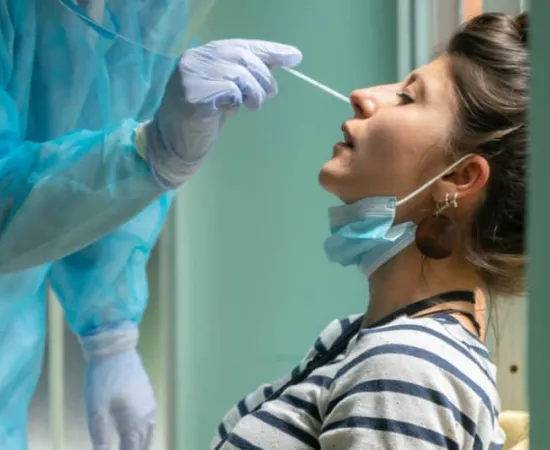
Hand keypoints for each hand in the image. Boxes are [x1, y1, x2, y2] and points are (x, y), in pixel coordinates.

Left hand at [80, 324, 155, 449]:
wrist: (115, 350)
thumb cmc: (102, 379)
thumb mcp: (96, 410)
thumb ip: (100, 437)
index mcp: (134, 422)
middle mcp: (146, 417)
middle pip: (142, 447)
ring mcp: (150, 407)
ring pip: (148, 437)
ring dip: (140, 447)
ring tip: (129, 448)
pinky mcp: (149, 399)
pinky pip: (150, 425)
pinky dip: (143, 436)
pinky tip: (135, 438)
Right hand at [142, 38, 302, 187]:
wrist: (175, 145)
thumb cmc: (203, 119)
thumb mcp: (228, 91)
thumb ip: (247, 75)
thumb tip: (284, 60)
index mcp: (204, 54)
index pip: (241, 45)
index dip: (270, 50)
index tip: (294, 57)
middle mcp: (195, 58)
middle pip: (242, 57)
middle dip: (264, 76)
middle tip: (271, 94)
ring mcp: (191, 75)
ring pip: (238, 73)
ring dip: (254, 92)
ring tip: (252, 106)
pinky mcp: (192, 95)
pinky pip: (229, 90)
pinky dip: (237, 101)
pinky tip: (231, 111)